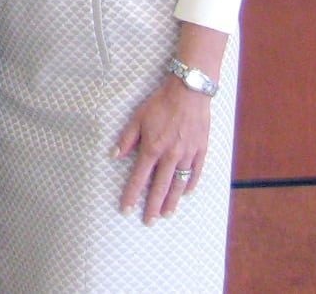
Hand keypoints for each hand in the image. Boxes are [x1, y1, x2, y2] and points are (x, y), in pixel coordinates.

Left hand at [114, 77, 210, 224]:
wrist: (189, 92)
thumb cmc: (161, 103)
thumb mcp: (137, 117)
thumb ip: (127, 138)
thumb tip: (114, 156)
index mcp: (152, 148)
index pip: (139, 177)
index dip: (131, 195)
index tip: (126, 209)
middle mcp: (170, 156)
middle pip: (160, 187)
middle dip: (152, 206)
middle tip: (148, 221)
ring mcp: (187, 155)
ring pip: (179, 185)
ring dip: (172, 201)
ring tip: (166, 214)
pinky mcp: (201, 151)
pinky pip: (195, 173)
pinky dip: (190, 185)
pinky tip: (185, 194)